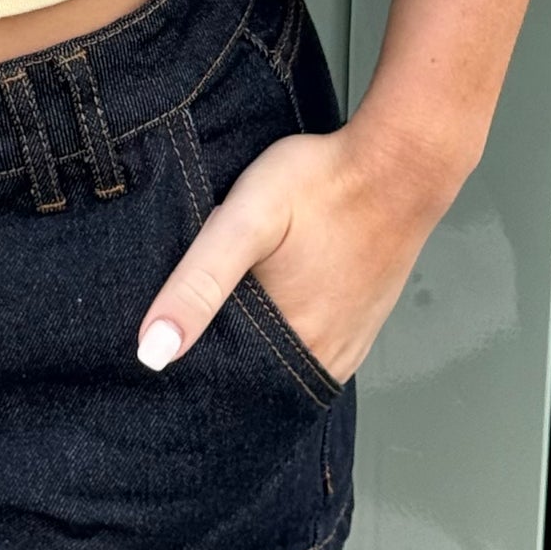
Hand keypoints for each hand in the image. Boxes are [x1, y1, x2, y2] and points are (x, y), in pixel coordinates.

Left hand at [134, 114, 464, 381]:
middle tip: (194, 322)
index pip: (222, 386)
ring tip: (226, 315)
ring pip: (282, 365)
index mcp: (292, 344)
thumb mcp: (244, 222)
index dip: (189, 368)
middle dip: (217, 358)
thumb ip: (199, 283)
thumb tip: (152, 352)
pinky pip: (311, 350)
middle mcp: (324, 357)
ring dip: (252, 349)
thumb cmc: (319, 184)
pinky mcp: (362, 324)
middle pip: (253, 378)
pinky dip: (283, 340)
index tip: (161, 351)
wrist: (398, 163)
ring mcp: (348, 343)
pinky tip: (268, 311)